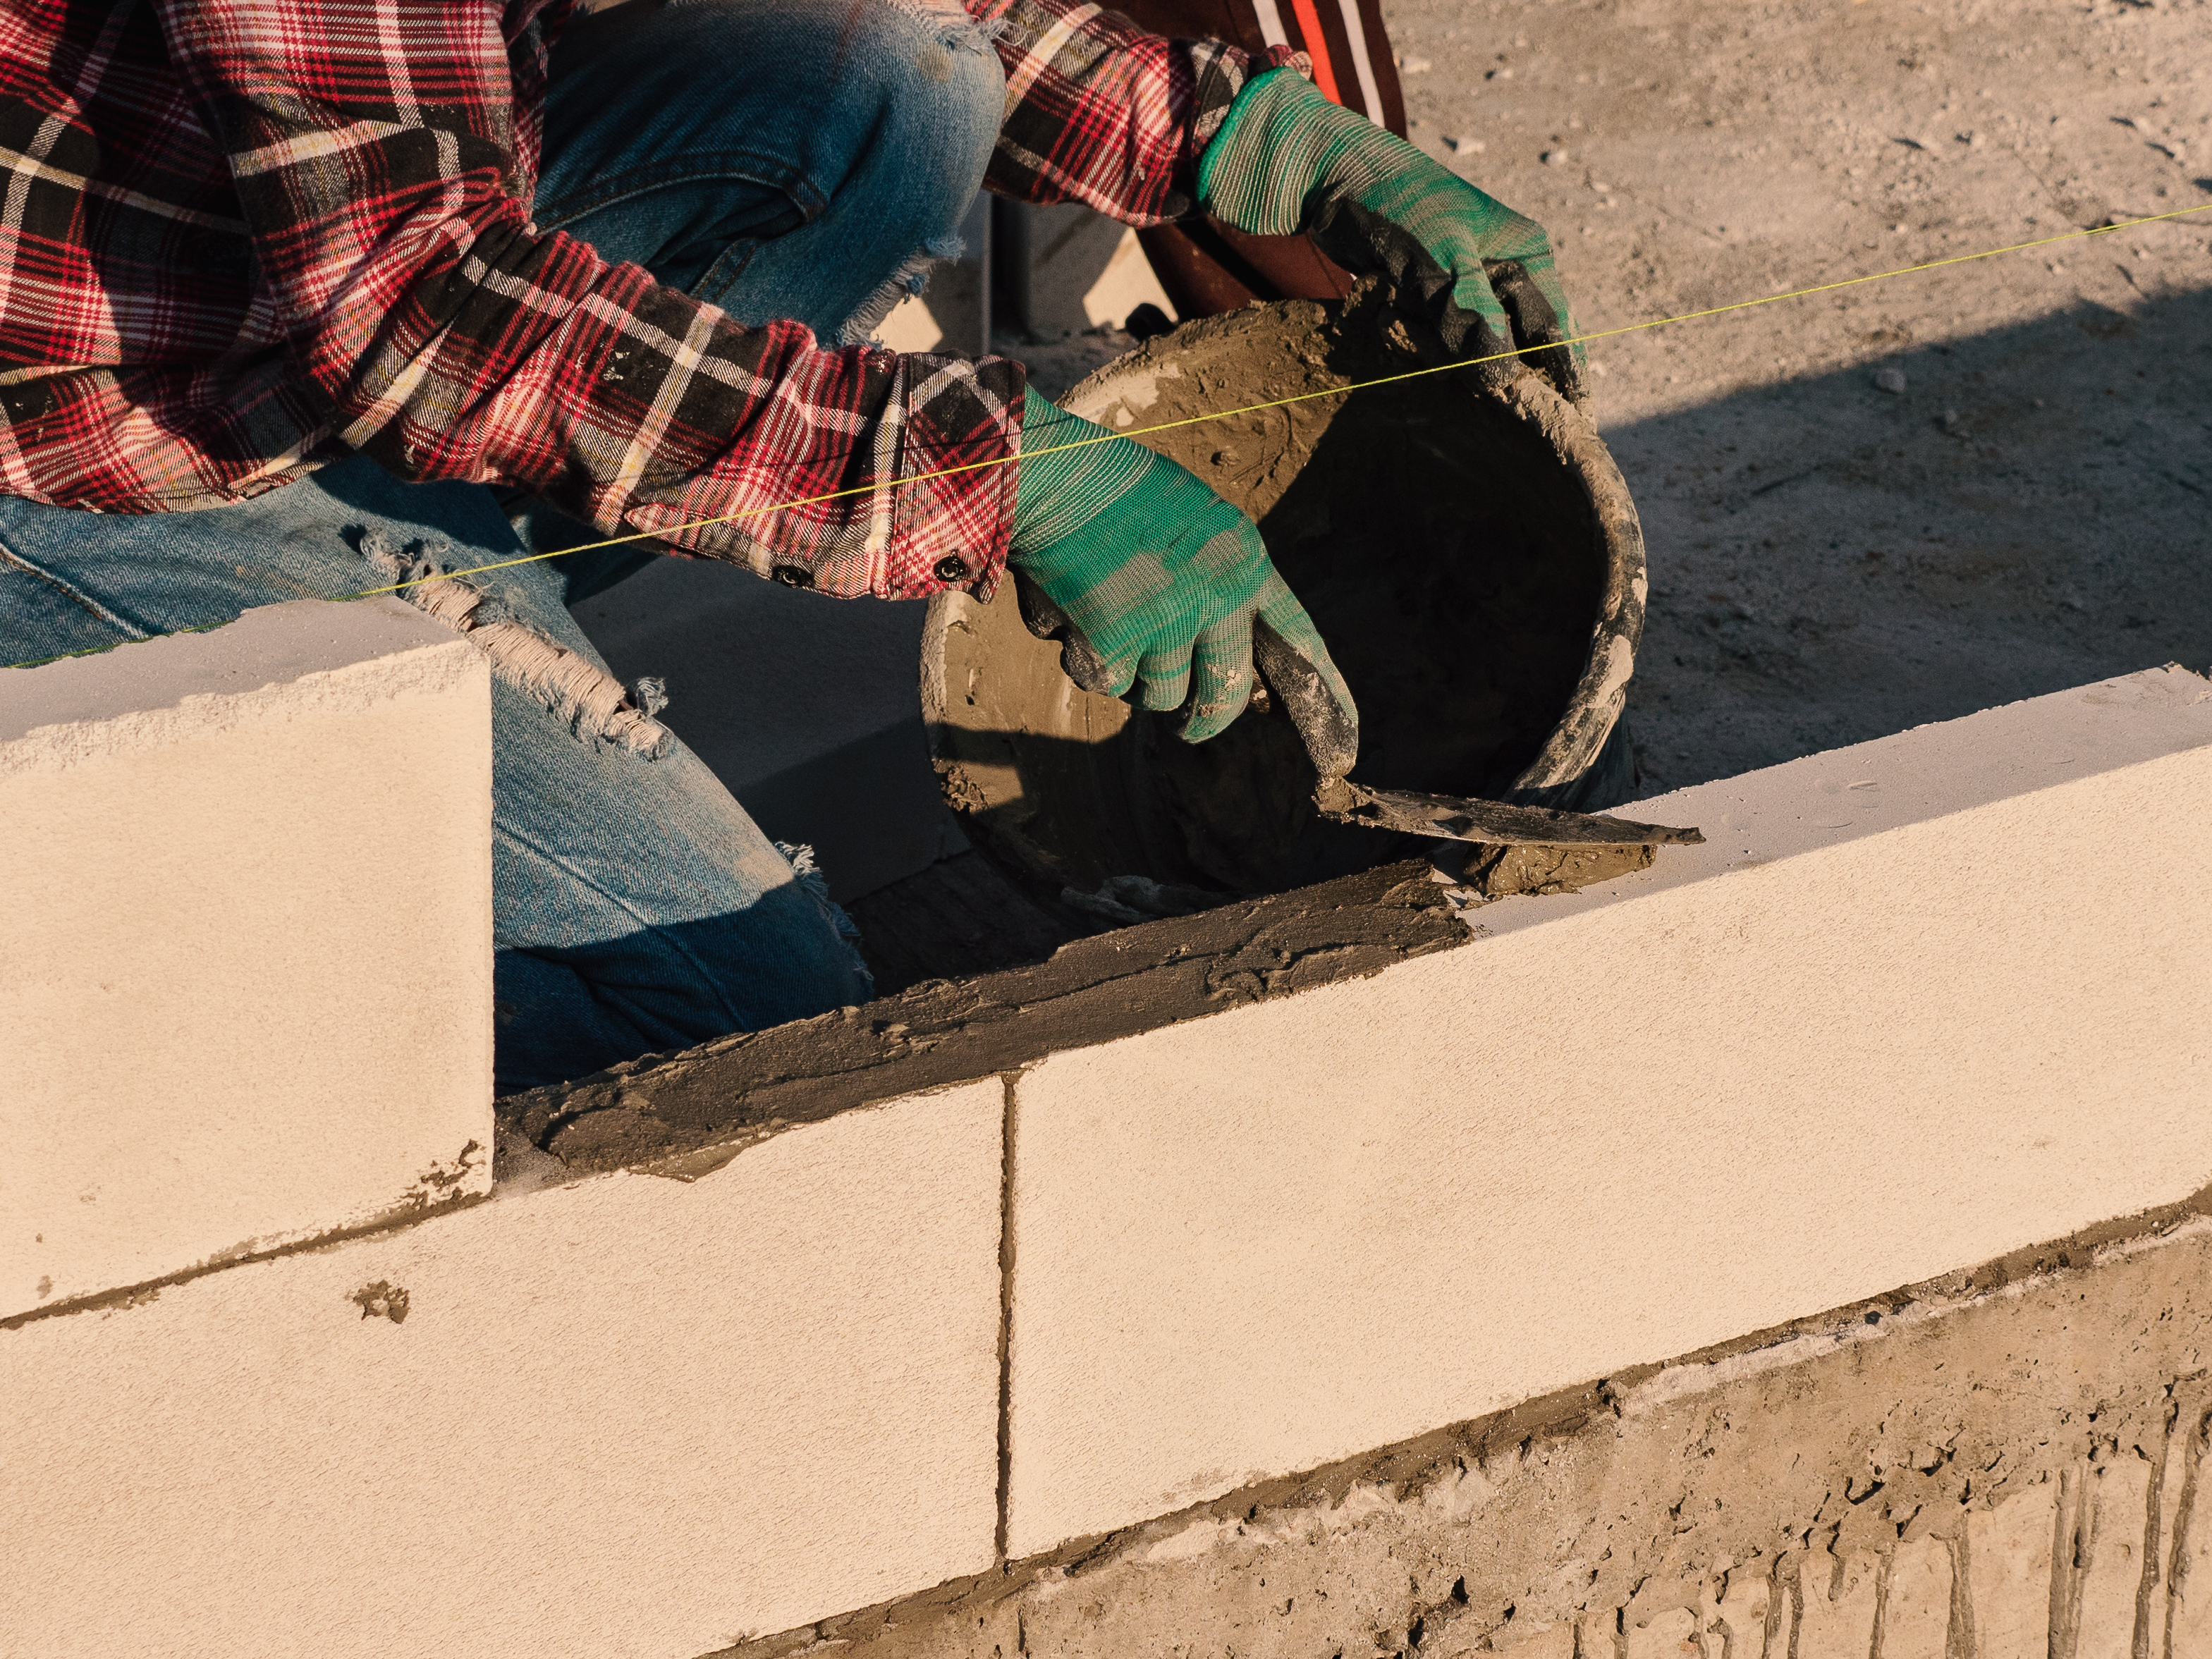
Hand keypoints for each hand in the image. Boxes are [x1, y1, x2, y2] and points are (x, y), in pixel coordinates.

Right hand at [1007, 390, 1358, 779]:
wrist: (1050, 475)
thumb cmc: (1115, 491)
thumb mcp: (1195, 525)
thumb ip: (1220, 587)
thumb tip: (1245, 681)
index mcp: (1244, 562)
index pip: (1297, 641)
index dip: (1322, 698)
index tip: (1341, 750)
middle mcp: (1215, 598)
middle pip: (1224, 697)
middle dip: (1202, 719)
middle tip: (1186, 724)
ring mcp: (1165, 624)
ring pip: (1156, 696)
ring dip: (1129, 674)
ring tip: (1104, 618)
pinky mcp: (1112, 644)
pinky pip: (1101, 680)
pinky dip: (1078, 653)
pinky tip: (1068, 606)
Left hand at [1198, 68, 1585, 402]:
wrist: (1329, 180)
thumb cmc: (1395, 205)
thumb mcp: (1440, 261)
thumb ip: (1473, 316)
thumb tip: (1505, 377)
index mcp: (1525, 256)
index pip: (1554, 329)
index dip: (1563, 378)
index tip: (1571, 425)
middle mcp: (1503, 274)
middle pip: (1510, 348)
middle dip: (1481, 363)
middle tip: (1446, 356)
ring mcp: (1464, 290)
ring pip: (1465, 352)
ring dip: (1434, 351)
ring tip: (1400, 313)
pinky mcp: (1427, 302)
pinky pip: (1431, 344)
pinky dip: (1410, 340)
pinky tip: (1387, 314)